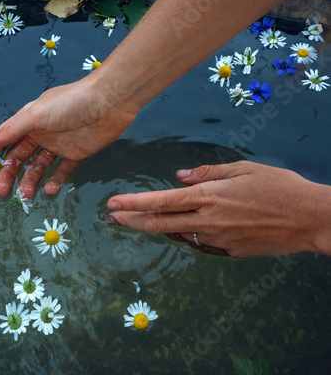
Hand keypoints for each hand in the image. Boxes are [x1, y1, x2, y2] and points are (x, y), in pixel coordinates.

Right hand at [0, 77, 136, 197]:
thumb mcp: (37, 114)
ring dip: (30, 181)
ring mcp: (58, 144)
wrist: (109, 101)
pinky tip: (50, 190)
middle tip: (2, 193)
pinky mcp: (76, 154)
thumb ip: (14, 129)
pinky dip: (55, 181)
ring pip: (38, 167)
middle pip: (18, 158)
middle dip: (8, 174)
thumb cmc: (71, 102)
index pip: (2, 140)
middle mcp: (41, 133)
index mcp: (28, 121)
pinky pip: (62, 171)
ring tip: (27, 196)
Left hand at [107, 161, 330, 257]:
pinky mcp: (228, 252)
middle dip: (131, 221)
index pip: (161, 201)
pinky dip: (184, 233)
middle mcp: (208, 221)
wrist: (310, 220)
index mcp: (209, 197)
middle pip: (159, 223)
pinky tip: (177, 228)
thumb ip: (206, 173)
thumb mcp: (243, 169)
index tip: (113, 203)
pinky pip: (199, 242)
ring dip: (155, 227)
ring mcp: (217, 240)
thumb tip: (178, 177)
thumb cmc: (279, 187)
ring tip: (137, 220)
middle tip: (111, 218)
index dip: (133, 203)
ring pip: (177, 234)